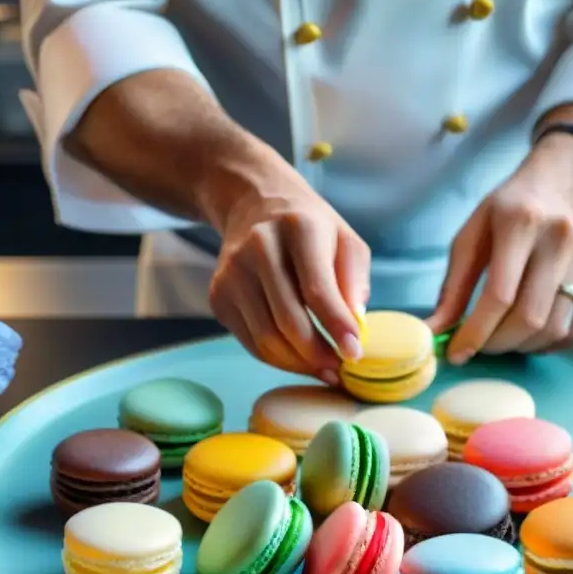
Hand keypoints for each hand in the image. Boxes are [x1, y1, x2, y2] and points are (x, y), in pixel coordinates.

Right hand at [209, 163, 369, 384]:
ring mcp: (232, 273)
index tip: (355, 353)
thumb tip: (354, 326)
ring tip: (323, 368)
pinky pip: (250, 342)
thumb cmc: (309, 228)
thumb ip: (354, 280)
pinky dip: (277, 359)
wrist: (254, 204)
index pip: (317, 288)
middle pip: (287, 320)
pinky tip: (298, 358)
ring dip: (298, 363)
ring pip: (266, 339)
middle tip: (338, 369)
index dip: (336, 326)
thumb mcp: (345, 240)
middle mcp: (258, 247)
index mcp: (298, 228)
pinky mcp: (217, 296)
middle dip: (316, 354)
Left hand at [426, 136, 572, 362]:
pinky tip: (533, 335)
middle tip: (481, 345)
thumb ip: (453, 287)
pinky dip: (551, 344)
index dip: (475, 333)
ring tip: (505, 337)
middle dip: (497, 344)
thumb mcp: (472, 236)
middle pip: (529, 318)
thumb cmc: (508, 213)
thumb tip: (434, 332)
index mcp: (519, 221)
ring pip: (555, 329)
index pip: (499, 295)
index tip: (457, 354)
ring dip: (522, 346)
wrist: (559, 183)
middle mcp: (560, 235)